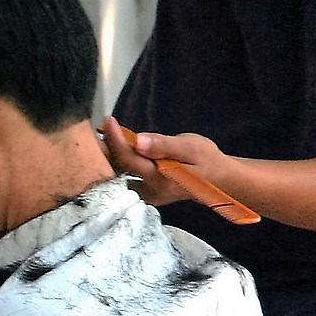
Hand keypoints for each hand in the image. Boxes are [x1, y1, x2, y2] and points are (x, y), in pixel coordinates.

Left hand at [100, 117, 227, 208]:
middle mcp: (149, 192)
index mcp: (160, 180)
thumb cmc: (207, 161)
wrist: (219, 180)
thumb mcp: (190, 147)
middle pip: (119, 170)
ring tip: (101, 137)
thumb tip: (137, 140)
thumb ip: (163, 145)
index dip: (116, 140)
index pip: (129, 159)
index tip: (108, 121)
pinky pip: (126, 177)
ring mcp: (147, 195)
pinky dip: (119, 162)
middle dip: (106, 150)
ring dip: (110, 157)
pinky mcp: (147, 193)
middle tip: (96, 129)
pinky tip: (115, 149)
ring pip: (120, 175)